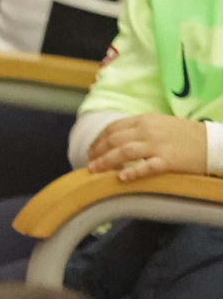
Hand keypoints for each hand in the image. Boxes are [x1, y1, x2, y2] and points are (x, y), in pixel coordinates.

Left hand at [87, 115, 208, 181]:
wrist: (213, 143)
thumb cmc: (185, 135)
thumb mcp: (160, 124)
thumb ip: (139, 129)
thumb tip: (116, 139)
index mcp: (145, 120)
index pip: (113, 128)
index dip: (98, 140)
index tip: (91, 150)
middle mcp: (148, 131)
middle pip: (114, 140)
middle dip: (98, 152)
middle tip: (89, 163)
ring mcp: (158, 145)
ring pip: (124, 152)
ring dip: (106, 162)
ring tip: (94, 171)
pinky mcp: (169, 161)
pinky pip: (147, 167)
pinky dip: (132, 172)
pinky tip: (120, 177)